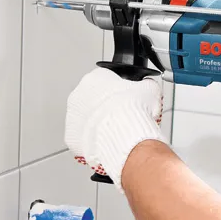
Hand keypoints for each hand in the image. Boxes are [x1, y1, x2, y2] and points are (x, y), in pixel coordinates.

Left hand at [65, 67, 166, 186]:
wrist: (125, 137)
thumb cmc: (134, 113)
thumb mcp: (149, 90)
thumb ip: (146, 83)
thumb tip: (148, 84)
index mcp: (95, 78)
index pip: (105, 80)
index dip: (117, 90)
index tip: (124, 98)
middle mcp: (78, 95)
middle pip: (93, 99)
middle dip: (105, 107)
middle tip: (120, 115)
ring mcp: (72, 116)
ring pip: (85, 118)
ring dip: (97, 123)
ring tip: (115, 130)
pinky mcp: (71, 136)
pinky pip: (82, 137)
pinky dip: (92, 140)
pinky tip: (106, 141)